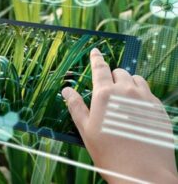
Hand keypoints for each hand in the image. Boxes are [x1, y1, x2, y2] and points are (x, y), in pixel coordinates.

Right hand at [62, 48, 177, 182]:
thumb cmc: (109, 153)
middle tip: (109, 93)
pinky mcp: (158, 108)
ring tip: (123, 99)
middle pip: (119, 72)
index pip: (100, 68)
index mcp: (105, 95)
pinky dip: (141, 94)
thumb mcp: (86, 130)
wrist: (144, 174)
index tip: (95, 51)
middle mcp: (126, 91)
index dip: (96, 58)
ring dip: (128, 83)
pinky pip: (148, 92)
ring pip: (135, 79)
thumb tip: (66, 89)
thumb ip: (76, 106)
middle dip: (112, 77)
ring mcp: (144, 98)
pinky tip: (137, 110)